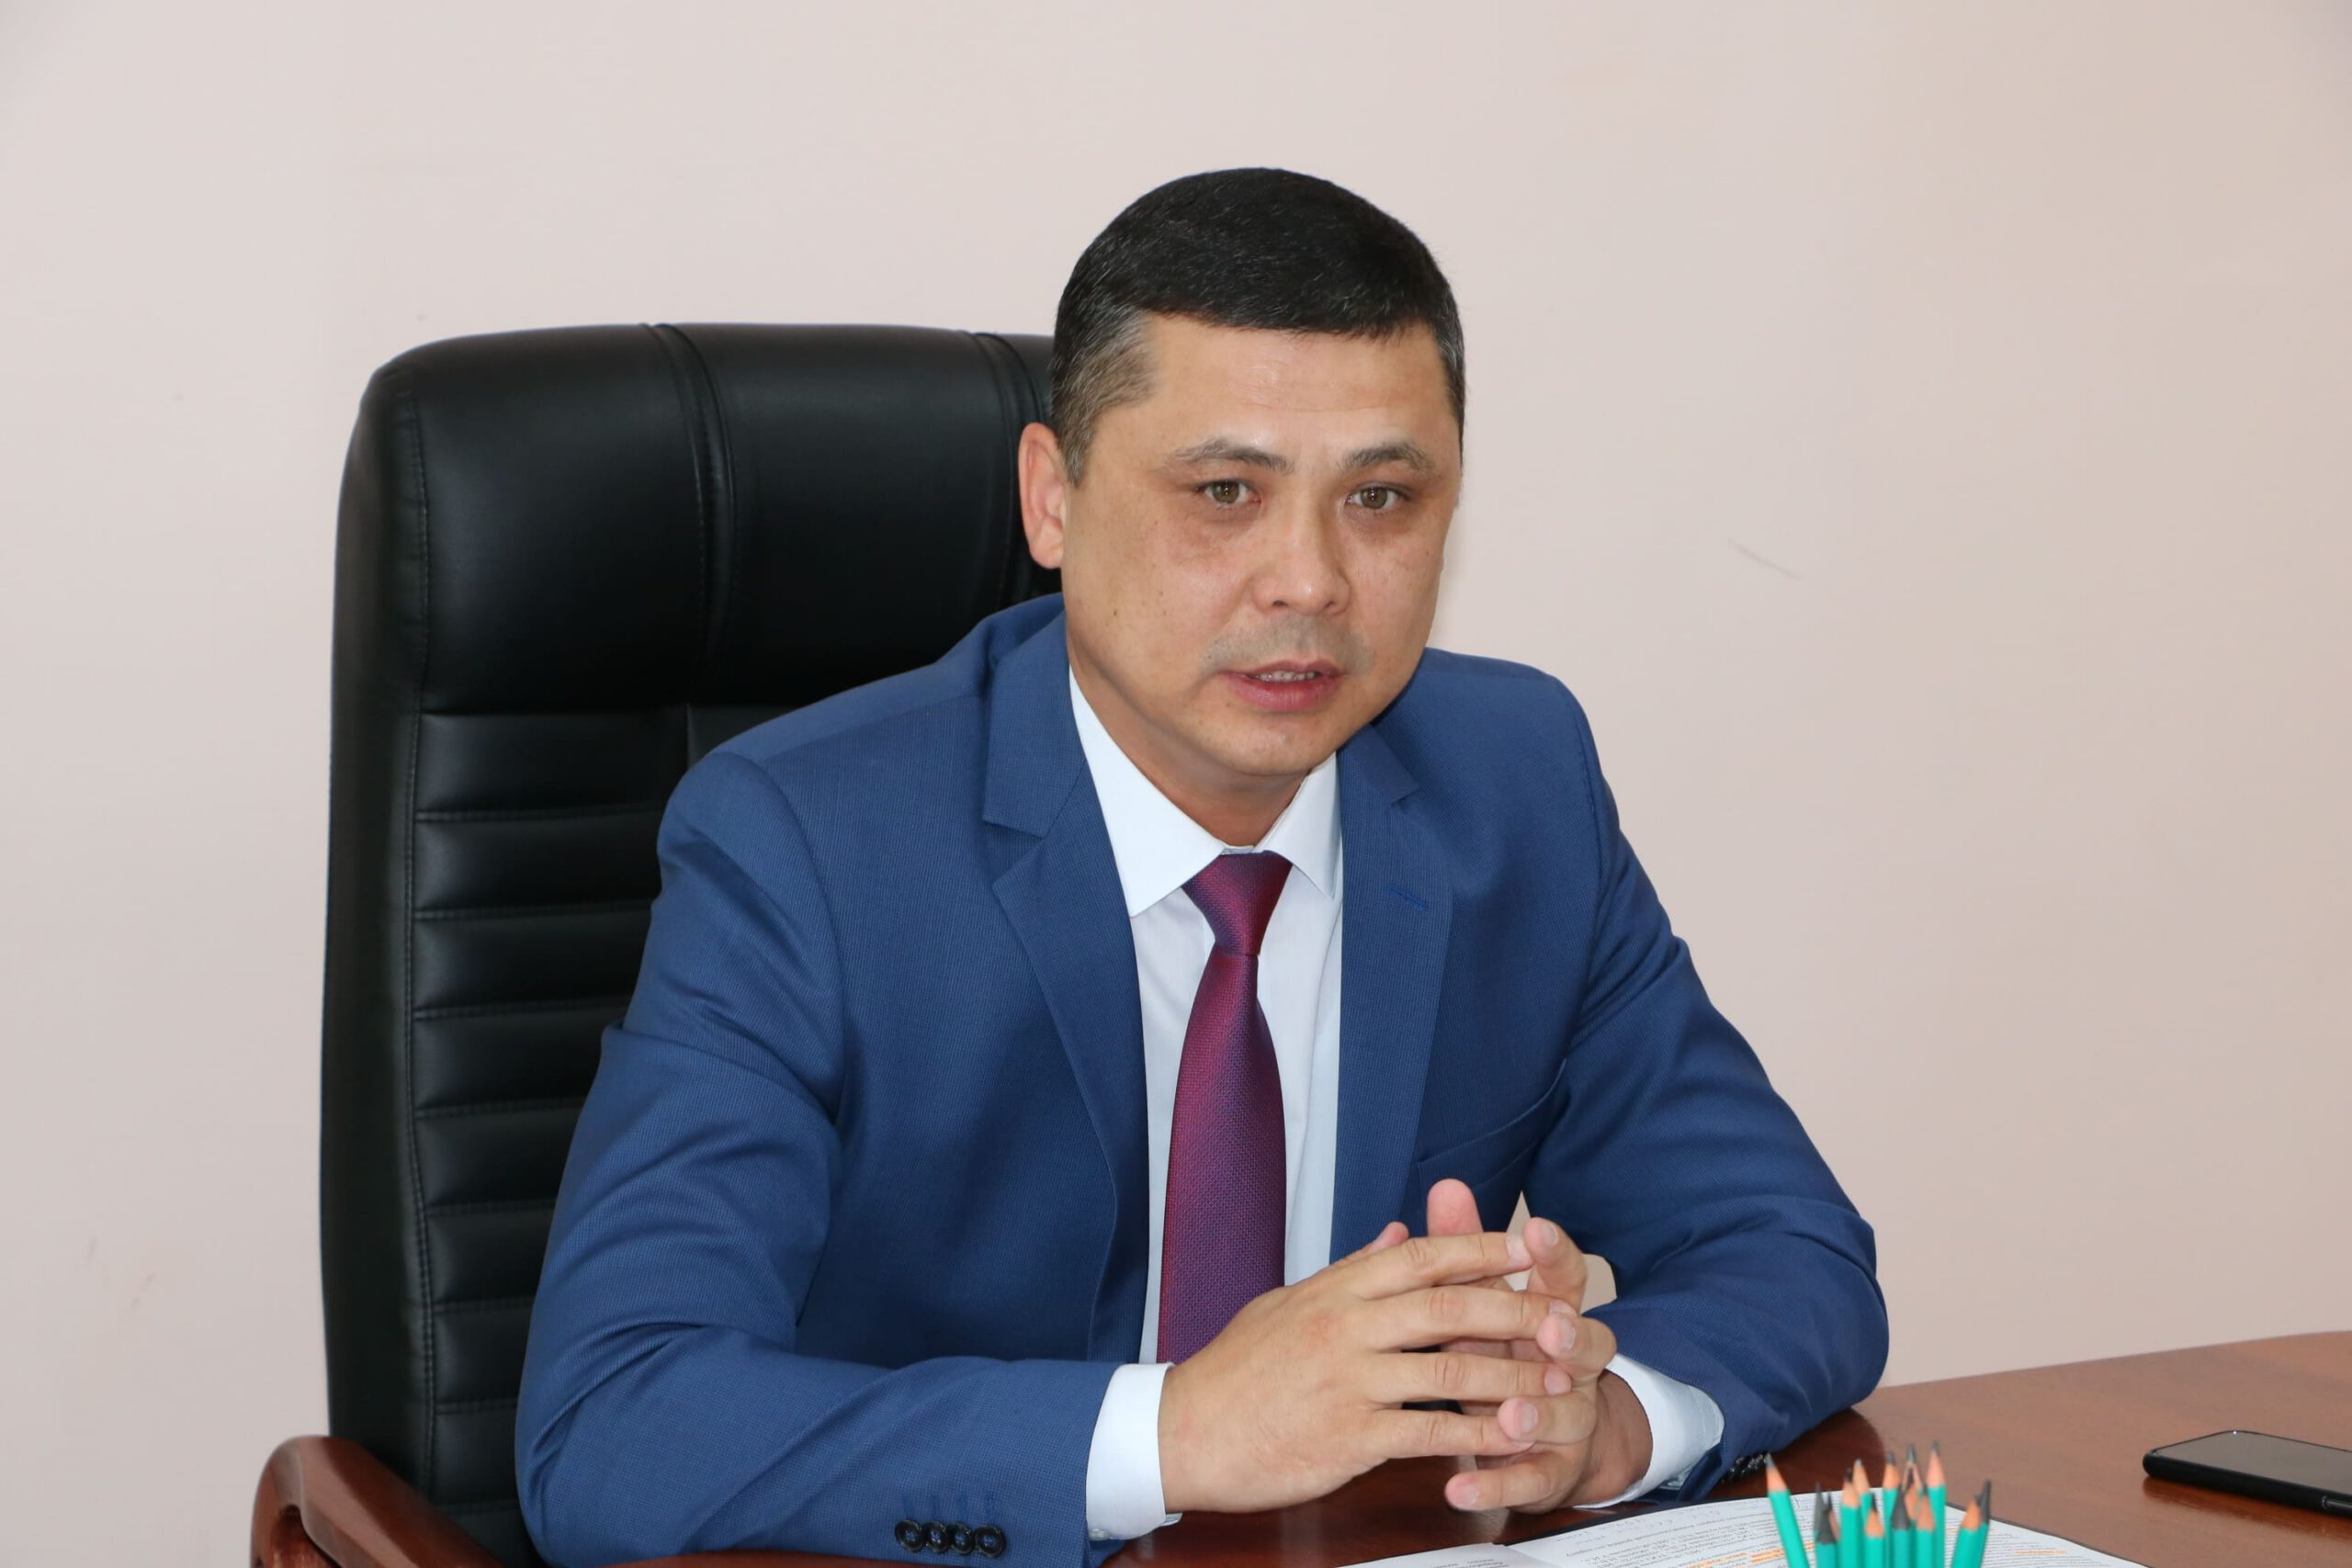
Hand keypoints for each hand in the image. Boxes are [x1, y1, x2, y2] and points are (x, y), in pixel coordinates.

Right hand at [1156, 1227, 1580, 1512]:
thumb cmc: (1237, 1370)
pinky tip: (1508, 1439)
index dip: (1480, 1249)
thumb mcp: (1289, 1303)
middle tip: (1562, 1314)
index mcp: (1334, 1290)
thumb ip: (1352, 1269)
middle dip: (1514, 1309)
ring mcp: (1348, 1381)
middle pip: (1446, 1306)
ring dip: (1511, 1375)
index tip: (1528, 1246)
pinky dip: (1475, 1435)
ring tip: (1556, 1380)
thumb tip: (1399, 1233)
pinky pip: (1427, 1431)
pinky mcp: (1348, 1436)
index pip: (1420, 1257)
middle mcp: (1345, 1327)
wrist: (1185, 1430)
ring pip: (1448, 1368)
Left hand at [1420, 1180, 1650, 1511]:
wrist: (1543, 1443)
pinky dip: (1494, 1484)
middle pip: (1589, 1346)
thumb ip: (1464, 1249)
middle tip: (1548, 1328)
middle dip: (1570, 1336)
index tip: (1535, 1230)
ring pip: (1566, 1415)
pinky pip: (1527, 1480)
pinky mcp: (1546, 1473)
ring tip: (1511, 1411)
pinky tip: (1458, 1485)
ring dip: (1539, 1411)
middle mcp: (1571, 1367)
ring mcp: (1567, 1421)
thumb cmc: (1500, 1357)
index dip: (1554, 1255)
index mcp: (1553, 1316)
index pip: (1566, 1279)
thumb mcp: (1480, 1305)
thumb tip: (1446, 1185)